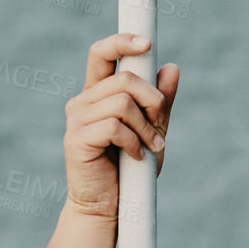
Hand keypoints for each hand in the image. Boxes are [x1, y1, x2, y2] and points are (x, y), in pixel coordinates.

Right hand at [46, 33, 179, 247]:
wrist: (111, 206)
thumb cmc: (131, 168)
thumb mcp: (153, 130)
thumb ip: (160, 102)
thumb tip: (171, 67)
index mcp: (98, 93)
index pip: (102, 54)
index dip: (121, 42)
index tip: (147, 42)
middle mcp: (83, 101)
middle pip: (124, 79)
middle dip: (153, 100)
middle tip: (160, 126)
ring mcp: (77, 119)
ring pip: (122, 102)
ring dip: (145, 127)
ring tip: (150, 148)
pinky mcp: (76, 139)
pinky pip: (115, 126)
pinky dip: (134, 142)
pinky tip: (136, 157)